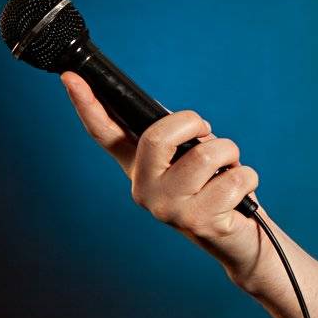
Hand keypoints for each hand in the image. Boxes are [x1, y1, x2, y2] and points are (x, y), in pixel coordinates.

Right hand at [61, 70, 264, 273]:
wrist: (240, 240)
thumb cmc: (218, 192)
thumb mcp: (193, 162)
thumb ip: (179, 142)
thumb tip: (187, 125)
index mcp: (139, 168)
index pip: (106, 133)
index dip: (87, 105)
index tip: (70, 77)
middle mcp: (145, 189)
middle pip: (157, 136)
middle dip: (193, 123)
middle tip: (207, 134)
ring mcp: (168, 208)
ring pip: (204, 153)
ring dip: (230, 153)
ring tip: (230, 170)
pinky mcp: (198, 221)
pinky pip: (234, 177)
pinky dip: (248, 177)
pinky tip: (240, 195)